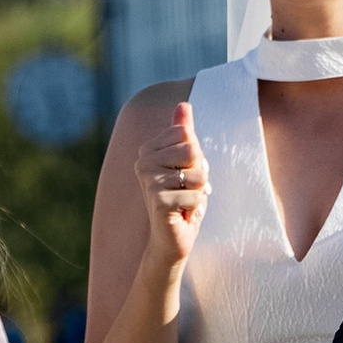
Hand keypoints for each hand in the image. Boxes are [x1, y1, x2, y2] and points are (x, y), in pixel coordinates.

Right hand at [135, 101, 208, 264]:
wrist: (171, 237)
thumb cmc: (181, 198)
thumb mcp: (186, 162)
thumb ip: (184, 133)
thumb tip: (183, 104)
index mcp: (148, 149)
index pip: (188, 135)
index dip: (195, 157)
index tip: (183, 173)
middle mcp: (143, 162)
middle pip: (193, 151)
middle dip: (199, 173)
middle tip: (185, 189)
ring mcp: (148, 181)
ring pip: (198, 174)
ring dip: (199, 192)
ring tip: (184, 201)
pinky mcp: (158, 200)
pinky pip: (196, 194)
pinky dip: (196, 207)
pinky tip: (181, 213)